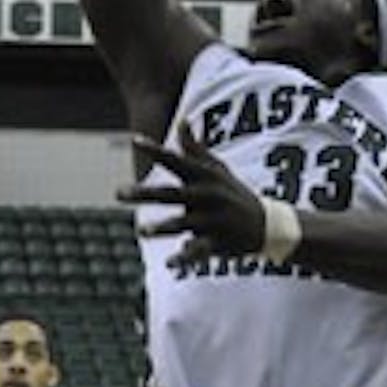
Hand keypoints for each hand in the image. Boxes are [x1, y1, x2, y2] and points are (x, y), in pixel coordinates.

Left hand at [121, 122, 267, 269]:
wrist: (268, 225)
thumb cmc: (235, 193)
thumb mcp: (218, 169)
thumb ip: (195, 148)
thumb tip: (181, 121)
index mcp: (204, 178)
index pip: (177, 161)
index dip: (156, 150)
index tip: (134, 141)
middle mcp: (208, 196)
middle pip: (172, 194)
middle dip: (145, 193)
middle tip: (117, 193)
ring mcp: (213, 220)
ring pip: (184, 224)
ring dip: (163, 228)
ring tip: (141, 231)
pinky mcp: (218, 243)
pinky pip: (199, 251)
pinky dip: (184, 258)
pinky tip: (170, 265)